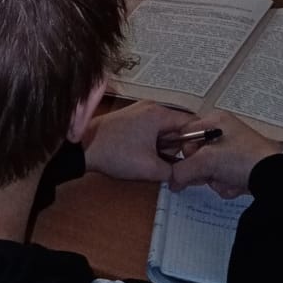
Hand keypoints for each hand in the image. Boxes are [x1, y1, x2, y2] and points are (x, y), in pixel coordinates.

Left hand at [80, 102, 194, 182]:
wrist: (83, 147)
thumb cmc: (116, 153)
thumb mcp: (149, 168)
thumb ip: (173, 171)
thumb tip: (183, 175)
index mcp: (159, 113)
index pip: (192, 123)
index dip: (198, 142)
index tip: (199, 159)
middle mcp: (152, 108)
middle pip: (178, 127)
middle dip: (180, 148)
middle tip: (179, 166)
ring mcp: (141, 112)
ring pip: (165, 131)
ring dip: (166, 148)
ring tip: (160, 164)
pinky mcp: (132, 120)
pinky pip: (153, 131)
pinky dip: (155, 145)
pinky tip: (148, 159)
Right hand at [167, 111, 276, 198]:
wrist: (274, 179)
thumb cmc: (243, 159)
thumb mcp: (207, 161)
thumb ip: (183, 170)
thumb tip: (171, 180)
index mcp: (216, 120)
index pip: (186, 134)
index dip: (184, 152)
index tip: (185, 166)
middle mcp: (225, 131)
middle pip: (197, 154)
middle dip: (203, 170)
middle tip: (209, 174)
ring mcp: (234, 149)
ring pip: (209, 168)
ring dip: (215, 179)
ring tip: (227, 180)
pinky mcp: (241, 165)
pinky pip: (222, 176)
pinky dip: (226, 184)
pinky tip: (236, 185)